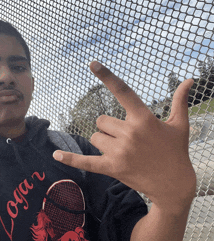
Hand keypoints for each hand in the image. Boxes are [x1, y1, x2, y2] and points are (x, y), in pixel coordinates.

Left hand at [53, 61, 195, 210]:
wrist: (174, 184)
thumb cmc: (176, 151)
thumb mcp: (179, 124)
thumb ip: (180, 100)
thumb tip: (190, 80)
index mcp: (144, 118)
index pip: (123, 91)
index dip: (107, 76)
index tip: (92, 63)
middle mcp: (129, 133)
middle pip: (101, 120)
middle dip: (110, 128)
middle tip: (127, 138)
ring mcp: (119, 152)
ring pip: (95, 137)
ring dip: (104, 141)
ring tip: (123, 151)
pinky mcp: (112, 168)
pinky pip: (86, 161)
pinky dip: (71, 158)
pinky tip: (57, 154)